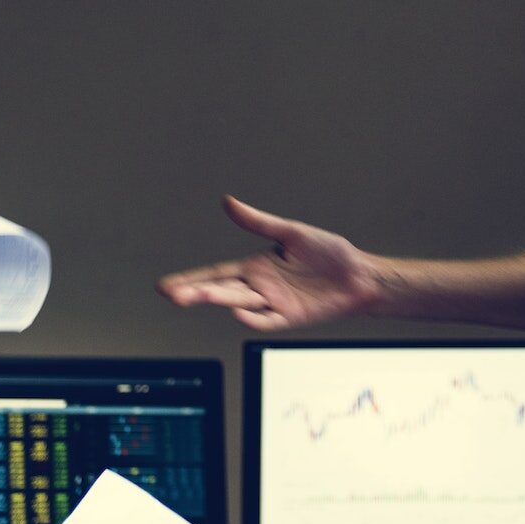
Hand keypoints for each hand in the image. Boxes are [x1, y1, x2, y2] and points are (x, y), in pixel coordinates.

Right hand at [157, 195, 381, 330]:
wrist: (358, 276)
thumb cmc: (329, 254)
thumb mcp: (292, 232)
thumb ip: (258, 222)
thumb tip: (229, 202)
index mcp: (255, 267)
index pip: (215, 274)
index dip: (191, 280)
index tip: (166, 286)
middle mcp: (260, 287)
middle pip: (221, 290)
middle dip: (195, 292)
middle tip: (171, 294)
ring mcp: (273, 304)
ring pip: (238, 303)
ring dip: (217, 300)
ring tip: (193, 297)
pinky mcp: (290, 317)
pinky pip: (267, 321)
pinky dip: (254, 319)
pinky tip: (238, 313)